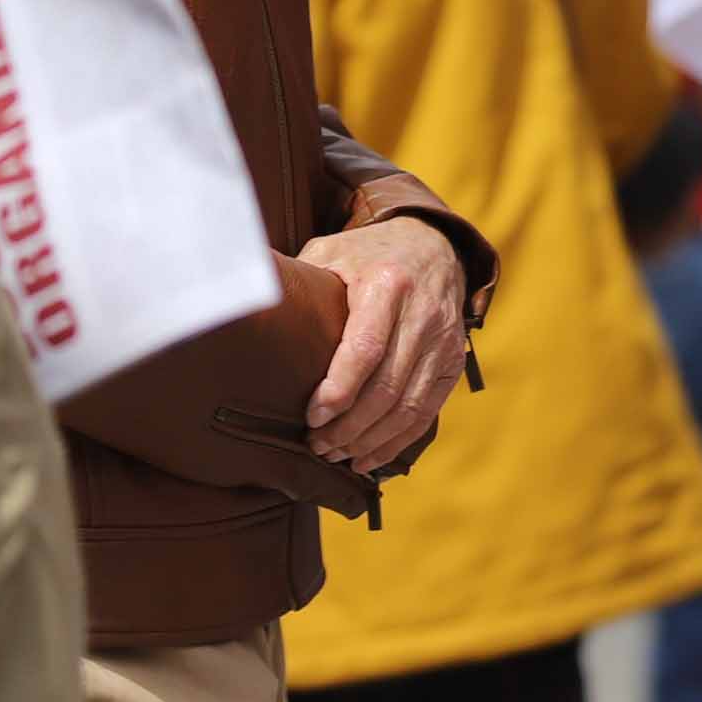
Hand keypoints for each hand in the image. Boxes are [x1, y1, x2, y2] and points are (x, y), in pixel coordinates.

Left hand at [296, 218, 470, 473]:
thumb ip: (300, 281)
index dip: (339, 390)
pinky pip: (426, 412)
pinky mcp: (454, 362)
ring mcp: (443, 340)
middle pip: (387, 387)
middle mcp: (421, 314)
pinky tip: (368, 456)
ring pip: (408, 407)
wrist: (433, 245)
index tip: (312, 416)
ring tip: (336, 454)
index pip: (366, 348)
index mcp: (387, 283)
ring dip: (370, 440)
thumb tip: (247, 309)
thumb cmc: (367, 255)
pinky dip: (397, 442)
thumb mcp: (331, 251)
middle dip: (349, 427)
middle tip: (317, 445)